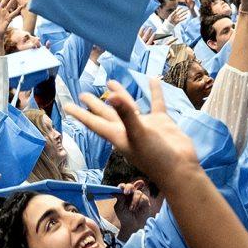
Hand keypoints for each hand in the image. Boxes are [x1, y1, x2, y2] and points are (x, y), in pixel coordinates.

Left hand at [62, 82, 198, 190]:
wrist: (180, 168)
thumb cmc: (156, 157)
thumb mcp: (138, 134)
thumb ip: (127, 114)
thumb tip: (112, 96)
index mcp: (117, 135)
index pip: (94, 122)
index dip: (80, 114)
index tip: (67, 106)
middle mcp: (128, 130)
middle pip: (107, 114)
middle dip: (95, 104)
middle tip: (83, 94)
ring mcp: (144, 125)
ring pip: (129, 107)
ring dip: (120, 95)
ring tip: (111, 82)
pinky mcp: (161, 122)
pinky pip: (156, 103)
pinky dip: (154, 91)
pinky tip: (152, 79)